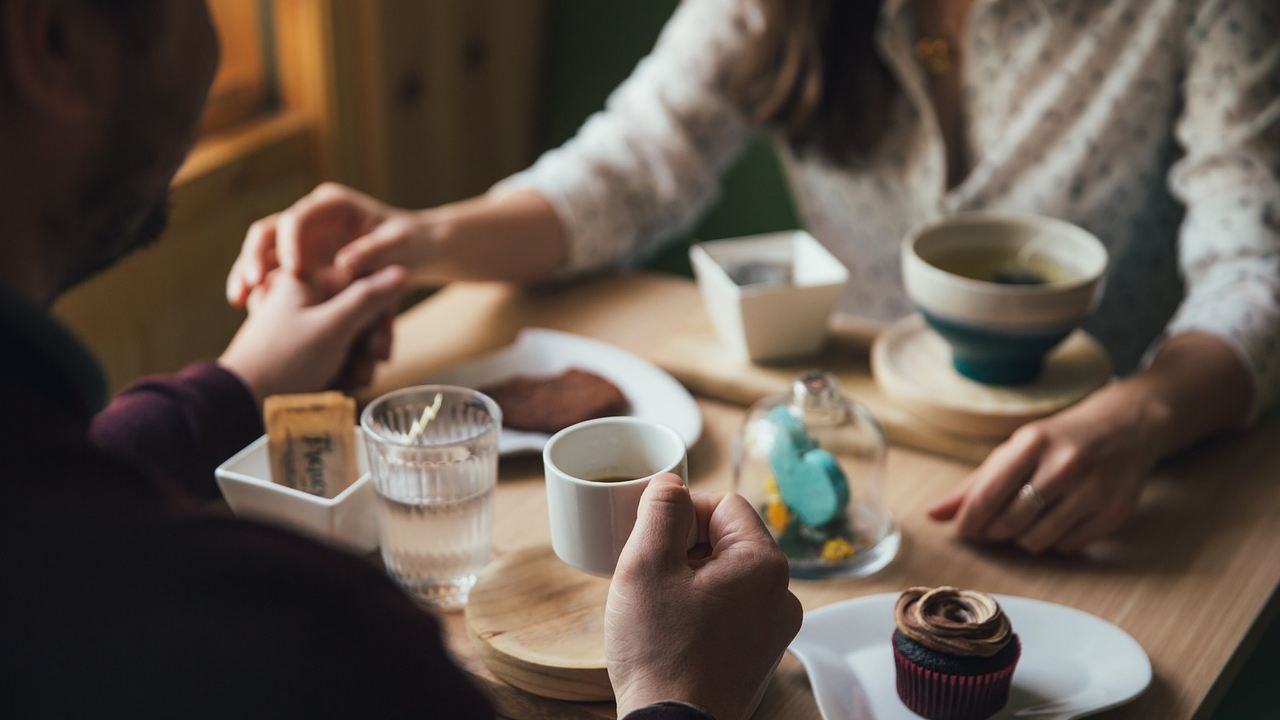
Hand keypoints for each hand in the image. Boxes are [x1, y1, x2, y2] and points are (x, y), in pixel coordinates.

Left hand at [219, 266, 406, 402]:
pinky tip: (340, 385)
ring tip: (350, 382)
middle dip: (367, 345)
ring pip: (350, 336)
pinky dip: (342, 369)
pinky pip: (334, 352)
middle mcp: (304, 297)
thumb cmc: (284, 361)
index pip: (362, 283)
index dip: (378, 314)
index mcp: (307, 279)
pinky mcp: (300, 347)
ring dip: (358, 361)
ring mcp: (302, 323)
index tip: (378, 343)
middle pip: (358, 312)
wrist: (241, 402)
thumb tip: (400, 271)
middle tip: (368, 367)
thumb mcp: (332, 327)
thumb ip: (368, 298)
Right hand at [226, 183, 431, 306]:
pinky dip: (258, 287)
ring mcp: (301, 239)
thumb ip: (374, 252)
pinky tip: (248, 308)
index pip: (299, 217)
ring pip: (262, 251)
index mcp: (332, 205)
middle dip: (255, 256)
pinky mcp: (299, 261)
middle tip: (251, 283)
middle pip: (269, 231)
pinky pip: (270, 272)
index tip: (293, 271)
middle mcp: (310, 217)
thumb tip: (344, 263)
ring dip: (247, 273)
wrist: (414, 253)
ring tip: (239, 300)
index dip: (291, 242)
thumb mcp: (400, 245)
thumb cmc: (410, 245)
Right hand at [606, 474, 802, 719]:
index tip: (652, 542)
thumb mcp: (646, 565)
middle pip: (727, 541)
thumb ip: (660, 510)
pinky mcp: (759, 657)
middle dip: (684, 549)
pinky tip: (673, 634)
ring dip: (690, 581)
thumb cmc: (660, 652)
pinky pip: (731, 612)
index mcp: (763, 563)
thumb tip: (670, 483)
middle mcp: (781, 595)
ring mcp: (774, 630)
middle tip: (650, 578)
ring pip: (726, 578)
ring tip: (658, 609)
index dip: (682, 514)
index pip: (724, 504)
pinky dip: (701, 612)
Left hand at [927, 381, 1165, 553]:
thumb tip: (933, 515)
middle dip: (994, 531)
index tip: (963, 530)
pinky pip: (1069, 546)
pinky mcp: (1116, 511)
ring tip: (1025, 523)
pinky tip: (1056, 522)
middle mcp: (1065, 465)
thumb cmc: (1059, 439)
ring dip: (1022, 540)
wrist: (1127, 426)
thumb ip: (975, 483)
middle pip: (1010, 522)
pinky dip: (1054, 542)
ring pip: (1038, 540)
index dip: (968, 521)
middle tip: (994, 526)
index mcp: (1034, 443)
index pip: (988, 495)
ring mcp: (1095, 489)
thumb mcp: (1017, 448)